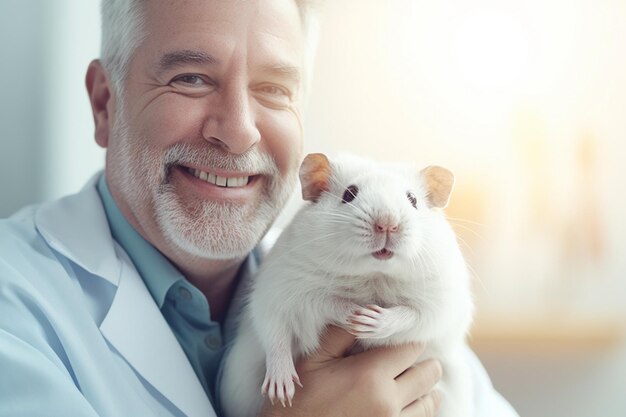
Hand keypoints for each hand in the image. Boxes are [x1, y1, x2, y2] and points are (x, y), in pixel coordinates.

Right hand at [258, 326, 441, 416]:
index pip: (411, 348)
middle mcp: (388, 401)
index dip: (408, 339)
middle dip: (422, 361)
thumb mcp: (315, 359)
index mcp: (370, 375)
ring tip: (415, 379)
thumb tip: (359, 310)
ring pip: (429, 401)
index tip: (400, 337)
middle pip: (428, 374)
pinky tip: (412, 402)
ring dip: (426, 388)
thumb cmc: (302, 398)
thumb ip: (341, 333)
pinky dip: (420, 408)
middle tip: (410, 357)